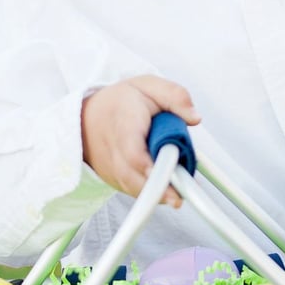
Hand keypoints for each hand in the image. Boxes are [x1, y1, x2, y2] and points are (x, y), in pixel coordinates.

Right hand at [81, 75, 200, 206]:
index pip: (133, 151)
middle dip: (157, 190)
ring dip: (156, 195)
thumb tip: (195, 118)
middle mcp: (113, 149)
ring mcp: (111, 168)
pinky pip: (133, 191)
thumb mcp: (149, 86)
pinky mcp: (113, 180)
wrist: (88, 116)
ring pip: (133, 188)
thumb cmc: (120, 103)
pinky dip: (151, 194)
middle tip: (179, 198)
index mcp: (124, 122)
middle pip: (132, 177)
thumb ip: (175, 97)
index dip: (148, 166)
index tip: (166, 175)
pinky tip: (166, 190)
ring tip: (176, 196)